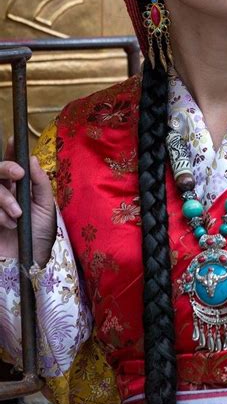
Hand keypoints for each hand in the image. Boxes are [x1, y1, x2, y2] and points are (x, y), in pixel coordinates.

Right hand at [0, 138, 55, 267]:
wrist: (28, 262)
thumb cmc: (38, 235)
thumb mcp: (46, 207)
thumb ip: (40, 183)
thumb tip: (32, 159)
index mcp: (19, 188)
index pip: (11, 165)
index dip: (10, 151)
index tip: (13, 140)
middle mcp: (3, 194)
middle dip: (6, 168)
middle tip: (18, 174)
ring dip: (5, 199)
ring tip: (17, 215)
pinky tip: (8, 225)